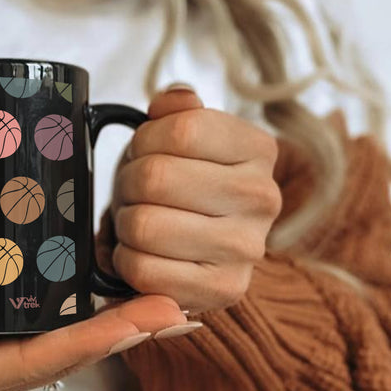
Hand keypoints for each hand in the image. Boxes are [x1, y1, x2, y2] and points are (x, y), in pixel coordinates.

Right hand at [0, 277, 188, 390]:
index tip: (137, 323)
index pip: (30, 364)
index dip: (86, 344)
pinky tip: (117, 282)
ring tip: (171, 301)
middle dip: (121, 334)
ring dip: (116, 322)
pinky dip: (85, 305)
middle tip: (178, 309)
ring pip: (62, 339)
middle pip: (63, 356)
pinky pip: (45, 319)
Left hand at [108, 84, 282, 315]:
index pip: (182, 130)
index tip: (147, 152)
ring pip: (144, 225)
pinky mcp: (224, 291)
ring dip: (125, 223)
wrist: (188, 248)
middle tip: (136, 192)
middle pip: (155, 177)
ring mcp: (248, 249)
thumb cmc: (177, 184)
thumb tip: (173, 100)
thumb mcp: (177, 136)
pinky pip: (142, 269)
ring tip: (141, 221)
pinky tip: (144, 253)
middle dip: (128, 184)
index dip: (145, 141)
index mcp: (258, 149)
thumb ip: (176, 110)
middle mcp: (264, 198)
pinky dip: (126, 259)